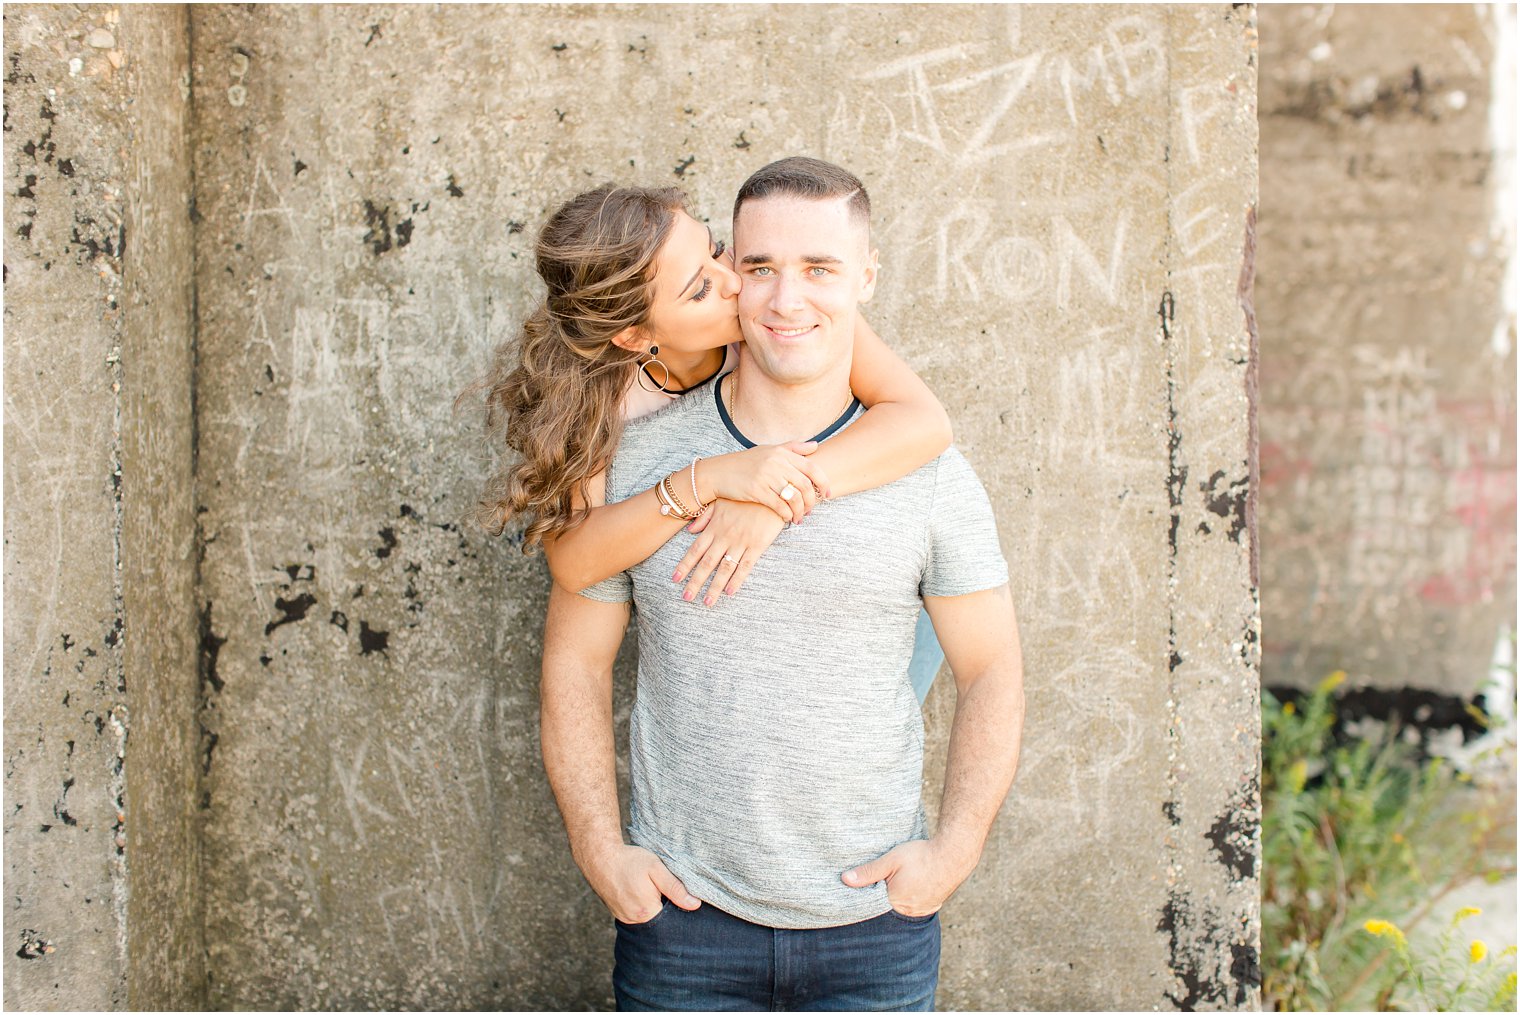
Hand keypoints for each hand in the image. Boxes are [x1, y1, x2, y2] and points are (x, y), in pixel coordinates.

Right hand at [581, 842, 700, 924]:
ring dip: (654, 908)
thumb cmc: (629, 861)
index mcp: (647, 912)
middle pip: (660, 921)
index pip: (673, 920)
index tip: (679, 895)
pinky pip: (637, 916)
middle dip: (667, 908)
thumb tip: (695, 905)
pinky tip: (642, 893)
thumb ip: (675, 888)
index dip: (679, 908)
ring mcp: (625, 918)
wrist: (600, 857)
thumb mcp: (656, 869)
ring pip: (648, 919)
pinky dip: (643, 907)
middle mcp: (635, 920)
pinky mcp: (618, 914)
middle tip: (664, 890)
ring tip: (652, 890)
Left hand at [673, 500, 787, 605]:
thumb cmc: (745, 495)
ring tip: (707, 602)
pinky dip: (737, 580)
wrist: (772, 492)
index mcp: (715, 527)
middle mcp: (725, 537)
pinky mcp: (757, 545)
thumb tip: (690, 530)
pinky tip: (729, 592)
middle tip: (686, 598)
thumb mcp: (721, 501)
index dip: (685, 565)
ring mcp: (741, 542)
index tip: (675, 579)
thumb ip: (705, 516)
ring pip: (724, 568)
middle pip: (707, 563)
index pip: (695, 550)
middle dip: (696, 582)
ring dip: (714, 587)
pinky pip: (745, 566)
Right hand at [698, 443, 831, 524]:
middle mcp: (776, 463)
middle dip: (812, 502)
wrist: (719, 472)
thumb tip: (816, 445)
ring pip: (794, 498)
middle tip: (810, 511)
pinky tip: (787, 519)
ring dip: (800, 511)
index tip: (828, 495)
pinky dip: (787, 515)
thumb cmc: (746, 462)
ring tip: (799, 518)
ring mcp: (766, 476)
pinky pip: (779, 506)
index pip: (812, 468)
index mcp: (782, 453)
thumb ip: (793, 448)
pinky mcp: (757, 490)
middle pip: (805, 486)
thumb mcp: (769, 450)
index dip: (824, 483)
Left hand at [840, 838, 977, 917]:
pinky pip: (914, 908)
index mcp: (894, 902)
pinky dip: (908, 901)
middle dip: (880, 900)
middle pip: (886, 910)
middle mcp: (907, 912)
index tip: (858, 891)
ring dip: (895, 901)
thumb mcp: (891, 860)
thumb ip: (868, 871)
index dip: (865, 898)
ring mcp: (921, 911)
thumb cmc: (921, 856)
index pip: (871, 907)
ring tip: (894, 886)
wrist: (952, 855)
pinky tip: (908, 889)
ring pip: (900, 909)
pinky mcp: (931, 906)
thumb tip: (845, 879)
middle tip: (878, 885)